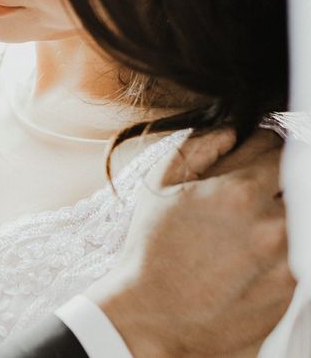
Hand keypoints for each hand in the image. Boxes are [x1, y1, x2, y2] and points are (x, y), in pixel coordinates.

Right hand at [85, 127, 294, 357]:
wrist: (156, 317)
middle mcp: (271, 222)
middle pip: (297, 180)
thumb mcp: (158, 186)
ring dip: (282, 211)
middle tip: (253, 190)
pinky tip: (253, 251)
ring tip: (251, 223)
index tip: (257, 153)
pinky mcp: (294, 289)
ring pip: (299, 214)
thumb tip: (230, 131)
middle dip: (277, 177)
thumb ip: (197, 148)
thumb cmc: (151, 250)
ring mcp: (287, 258)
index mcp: (238, 191)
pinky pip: (302, 250)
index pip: (276, 147)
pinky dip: (286, 242)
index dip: (263, 145)